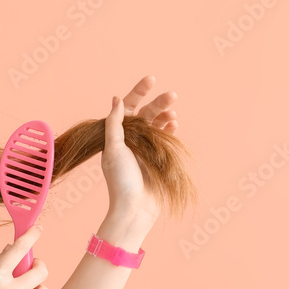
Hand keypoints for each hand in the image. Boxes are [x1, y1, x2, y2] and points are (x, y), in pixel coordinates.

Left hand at [103, 75, 177, 218]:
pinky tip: (175, 124)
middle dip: (159, 103)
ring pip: (157, 125)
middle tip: (172, 95)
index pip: (128, 108)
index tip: (151, 79)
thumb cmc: (120, 180)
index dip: (138, 92)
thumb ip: (114, 124)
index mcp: (116, 135)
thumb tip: (116, 99)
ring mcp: (144, 148)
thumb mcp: (113, 150)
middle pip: (146, 114)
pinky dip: (170, 130)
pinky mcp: (156, 158)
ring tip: (174, 113)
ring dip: (166, 116)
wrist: (135, 208)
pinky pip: (165, 138)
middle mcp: (130, 139)